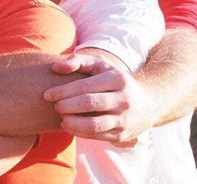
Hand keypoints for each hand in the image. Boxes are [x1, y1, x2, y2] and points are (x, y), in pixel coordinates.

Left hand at [43, 54, 157, 143]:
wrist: (148, 103)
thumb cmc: (114, 80)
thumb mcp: (101, 65)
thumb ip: (77, 60)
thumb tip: (56, 68)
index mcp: (117, 79)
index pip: (85, 87)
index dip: (63, 91)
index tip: (47, 94)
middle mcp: (124, 100)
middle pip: (88, 104)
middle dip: (66, 106)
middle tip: (54, 106)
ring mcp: (125, 119)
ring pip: (93, 125)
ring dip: (71, 122)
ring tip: (61, 118)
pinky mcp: (122, 135)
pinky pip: (97, 136)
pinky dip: (79, 132)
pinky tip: (68, 125)